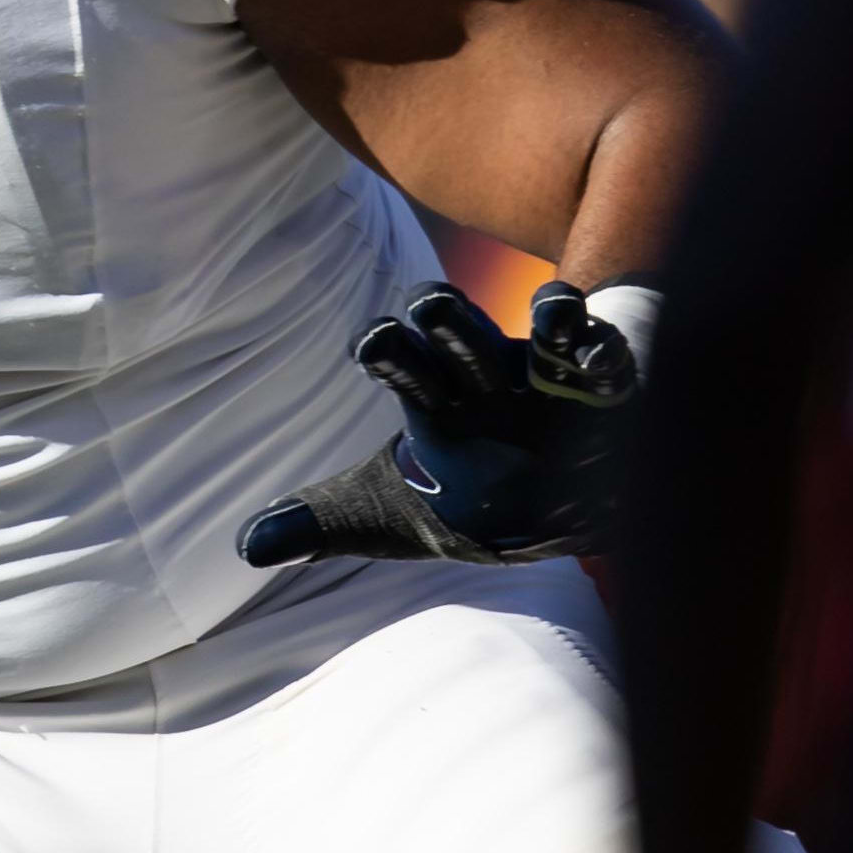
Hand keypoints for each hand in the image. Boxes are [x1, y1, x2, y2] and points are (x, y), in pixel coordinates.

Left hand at [237, 280, 640, 567]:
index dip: (387, 347)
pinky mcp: (604, 390)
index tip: (373, 347)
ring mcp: (547, 379)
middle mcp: (486, 378)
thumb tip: (244, 546)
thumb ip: (323, 522)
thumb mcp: (392, 516)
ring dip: (546, 316)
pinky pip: (607, 356)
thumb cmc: (468, 502)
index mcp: (434, 399)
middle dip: (446, 315)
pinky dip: (607, 352)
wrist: (553, 514)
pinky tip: (604, 362)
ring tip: (549, 317)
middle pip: (461, 329)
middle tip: (428, 306)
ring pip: (542, 327)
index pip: (400, 356)